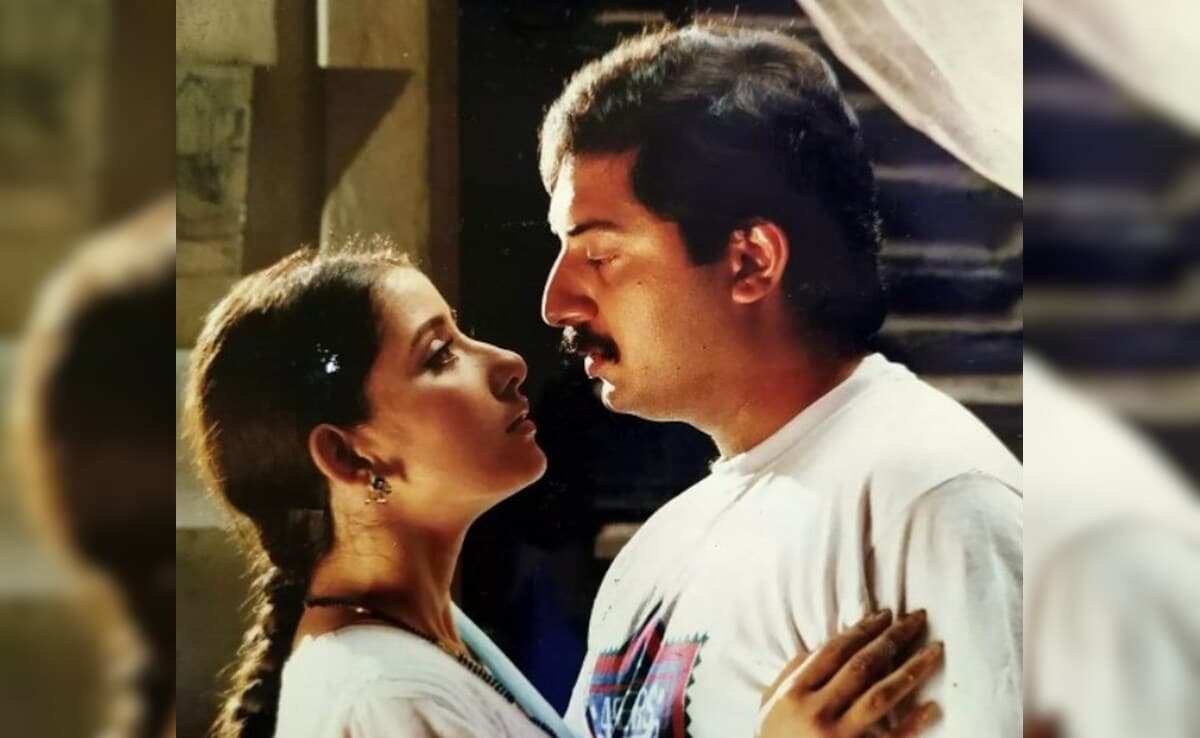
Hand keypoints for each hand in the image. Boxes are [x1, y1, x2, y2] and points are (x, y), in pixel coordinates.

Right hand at [758, 610, 942, 737]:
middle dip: (891, 639)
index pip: (834, 651)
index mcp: (794, 693)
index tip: (886, 614)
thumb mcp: (771, 704)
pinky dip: (913, 723)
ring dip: (911, 671)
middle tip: (916, 619)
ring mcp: (839, 737)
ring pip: (881, 696)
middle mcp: (816, 711)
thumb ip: (794, 673)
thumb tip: (828, 645)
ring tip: (935, 651)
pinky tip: (932, 707)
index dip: (862, 630)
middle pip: (861, 666)